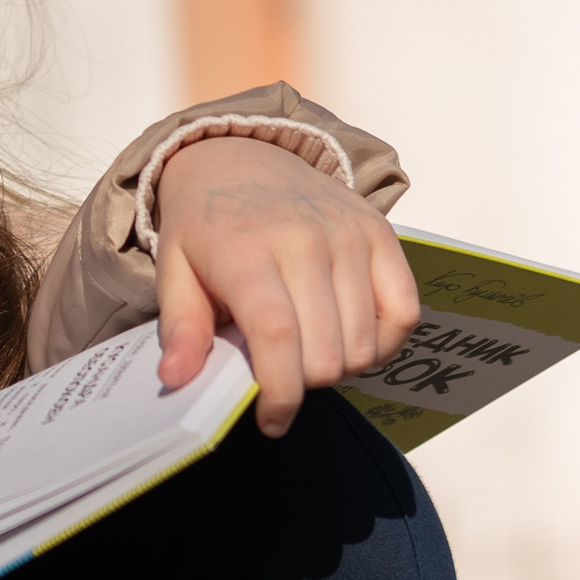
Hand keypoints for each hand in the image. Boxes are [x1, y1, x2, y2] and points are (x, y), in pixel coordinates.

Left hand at [153, 137, 419, 432]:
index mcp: (246, 250)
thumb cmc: (207, 228)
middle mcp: (304, 239)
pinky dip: (383, 344)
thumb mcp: (175, 272)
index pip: (278, 337)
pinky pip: (404, 313)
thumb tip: (176, 380)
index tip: (271, 422)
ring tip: (308, 353)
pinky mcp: (382, 234)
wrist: (241, 157)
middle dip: (304, 385)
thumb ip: (181, 329)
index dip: (280, 393)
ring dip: (339, 368)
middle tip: (281, 375)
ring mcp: (349, 234)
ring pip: (364, 344)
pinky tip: (351, 343)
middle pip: (326, 353)